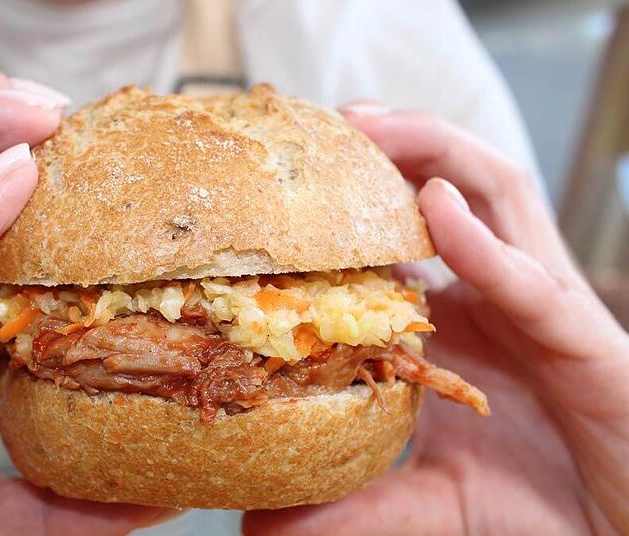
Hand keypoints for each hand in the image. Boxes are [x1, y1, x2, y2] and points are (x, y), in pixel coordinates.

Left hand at [245, 106, 628, 534]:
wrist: (620, 528)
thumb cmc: (542, 500)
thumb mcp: (431, 498)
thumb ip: (356, 505)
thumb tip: (262, 527)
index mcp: (465, 314)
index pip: (407, 234)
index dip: (355, 201)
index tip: (291, 183)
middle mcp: (500, 291)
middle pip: (448, 187)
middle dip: (392, 145)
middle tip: (327, 123)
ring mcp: (541, 302)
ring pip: (496, 195)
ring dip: (434, 152)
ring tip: (370, 125)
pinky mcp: (580, 336)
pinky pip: (528, 276)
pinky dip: (483, 240)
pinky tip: (439, 206)